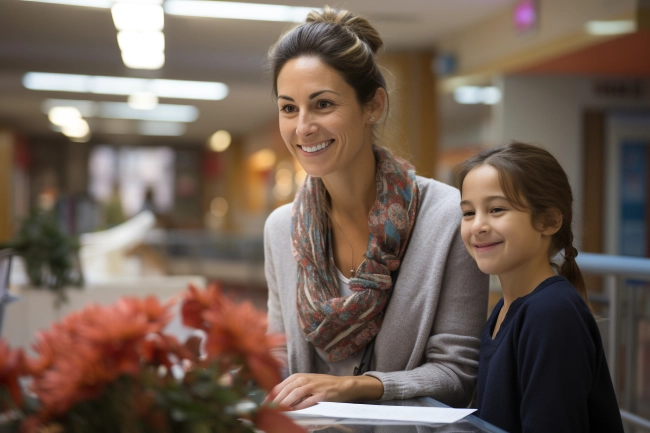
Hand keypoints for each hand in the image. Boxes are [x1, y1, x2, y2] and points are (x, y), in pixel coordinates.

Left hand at [265, 373, 383, 409]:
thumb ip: (291, 389)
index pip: (279, 386)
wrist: (341, 385)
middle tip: (267, 411)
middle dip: (275, 402)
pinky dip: (299, 407)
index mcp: (297, 377)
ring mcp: (312, 386)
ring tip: (277, 412)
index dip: (270, 396)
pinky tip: (293, 412)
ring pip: (294, 395)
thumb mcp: (305, 383)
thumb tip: (276, 399)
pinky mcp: (320, 395)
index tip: (263, 405)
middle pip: (285, 391)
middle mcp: (303, 379)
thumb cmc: (322, 385)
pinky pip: (307, 401)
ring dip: (284, 404)